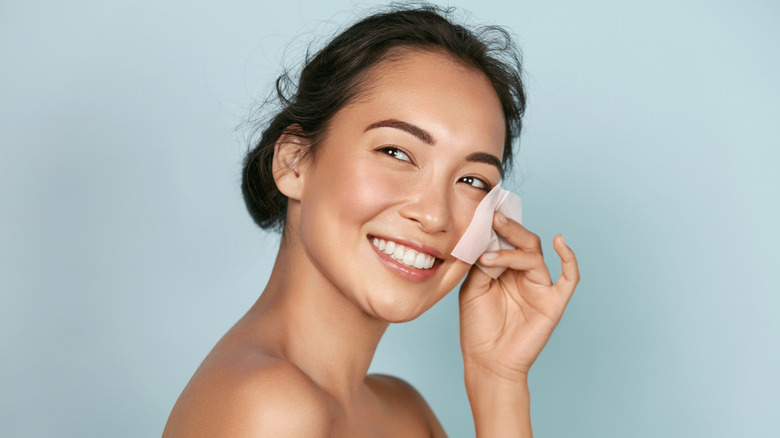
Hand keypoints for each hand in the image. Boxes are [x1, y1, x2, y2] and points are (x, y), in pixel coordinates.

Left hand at [459, 212, 579, 381]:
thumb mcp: (472, 288)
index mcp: (504, 269)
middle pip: (524, 242)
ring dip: (513, 251)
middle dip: (509, 229)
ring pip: (535, 256)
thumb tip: (488, 238)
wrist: (487, 361)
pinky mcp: (553, 302)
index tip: (484, 211)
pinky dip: (568, 258)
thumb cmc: (478, 327)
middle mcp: (524, 275)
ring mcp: (540, 287)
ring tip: (490, 257)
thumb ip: (481, 263)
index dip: (497, 226)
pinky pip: (569, 278)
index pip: (506, 239)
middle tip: (493, 217)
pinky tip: (559, 241)